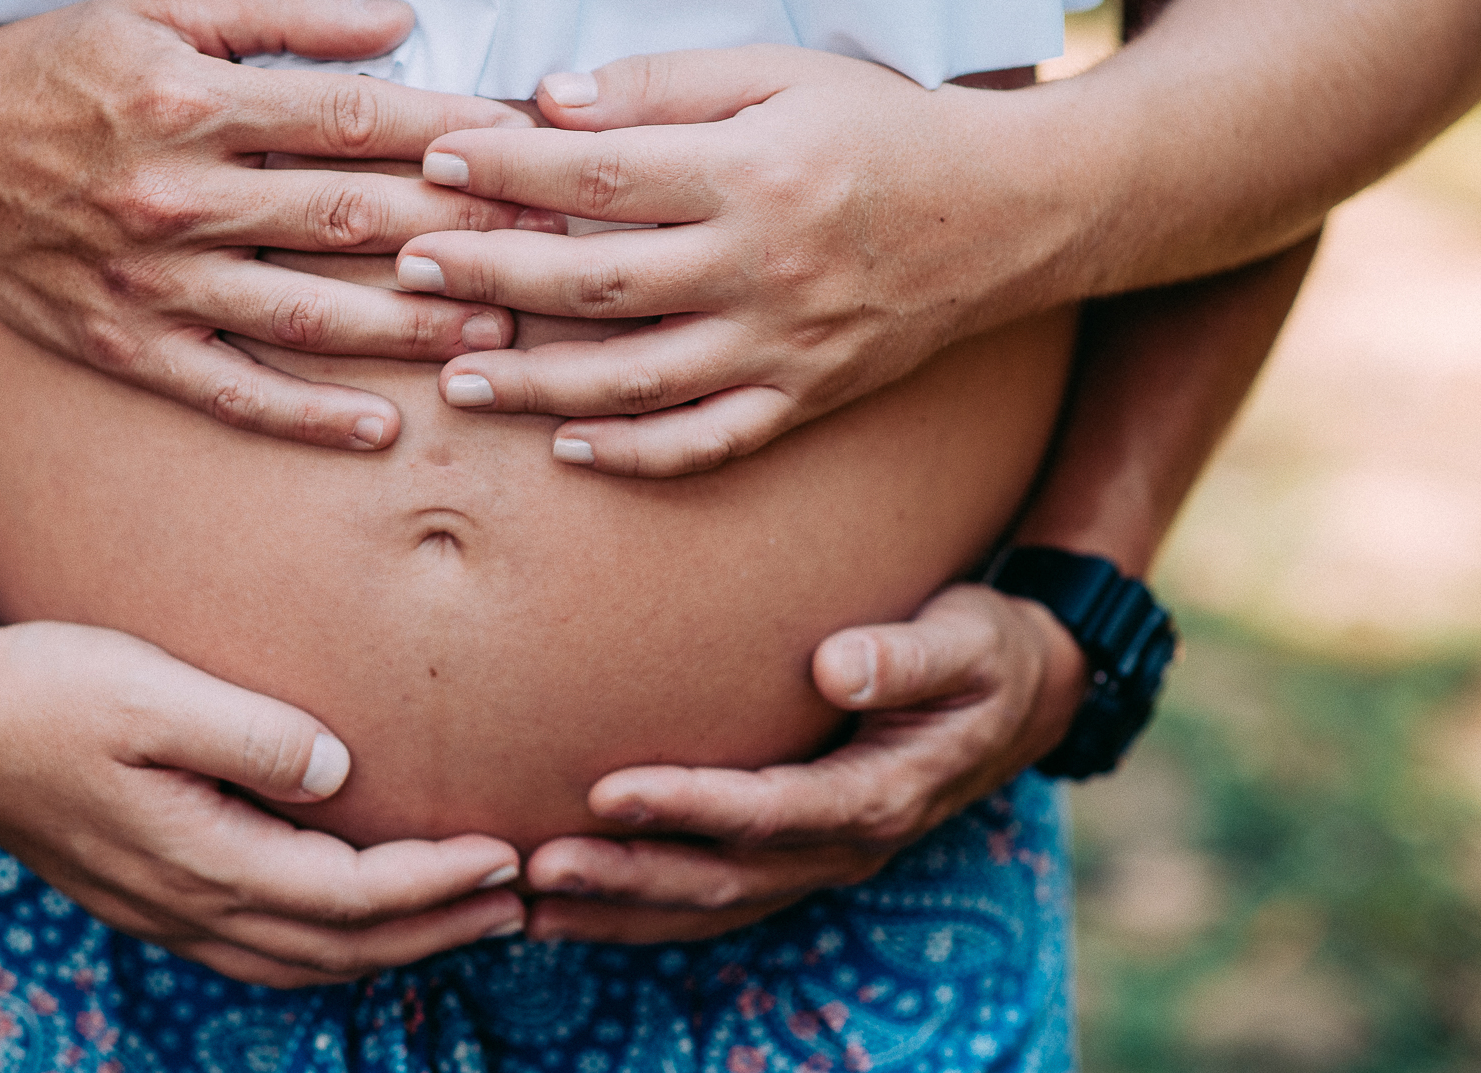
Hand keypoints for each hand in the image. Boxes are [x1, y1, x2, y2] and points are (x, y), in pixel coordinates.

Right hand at [0, 0, 540, 451]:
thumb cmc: (55, 58)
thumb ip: (281, 7)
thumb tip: (397, 27)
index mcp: (189, 98)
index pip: (354, 121)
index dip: (452, 136)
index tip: (529, 151)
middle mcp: (175, 193)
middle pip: (348, 218)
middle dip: (460, 233)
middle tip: (549, 250)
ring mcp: (148, 277)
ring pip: (305, 310)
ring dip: (409, 328)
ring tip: (499, 338)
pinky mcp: (122, 339)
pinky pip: (227, 388)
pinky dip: (304, 416)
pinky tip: (381, 428)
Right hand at [0, 618, 523, 986]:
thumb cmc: (42, 690)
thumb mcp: (149, 691)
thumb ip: (249, 734)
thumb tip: (338, 770)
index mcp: (202, 857)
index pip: (350, 896)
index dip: (435, 884)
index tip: (505, 856)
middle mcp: (188, 903)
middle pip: (338, 947)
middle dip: (435, 931)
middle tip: (517, 905)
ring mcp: (161, 908)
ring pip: (297, 959)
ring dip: (386, 946)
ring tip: (458, 919)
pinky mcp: (142, 893)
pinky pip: (254, 947)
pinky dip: (322, 945)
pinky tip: (345, 920)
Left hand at [395, 47, 1062, 475]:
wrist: (1009, 211)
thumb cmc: (881, 126)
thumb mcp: (781, 73)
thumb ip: (663, 86)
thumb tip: (547, 102)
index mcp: (754, 172)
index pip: (601, 176)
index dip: (508, 171)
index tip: (436, 162)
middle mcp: (765, 267)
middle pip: (600, 284)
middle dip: (493, 274)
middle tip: (410, 267)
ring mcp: (786, 346)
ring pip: (638, 382)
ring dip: (537, 382)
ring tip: (457, 375)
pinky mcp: (807, 397)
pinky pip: (710, 442)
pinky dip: (636, 454)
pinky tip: (566, 448)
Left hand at [520, 583, 1084, 944]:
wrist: (1021, 691)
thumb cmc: (985, 651)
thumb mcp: (968, 641)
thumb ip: (907, 656)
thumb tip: (837, 665)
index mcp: (881, 795)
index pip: (769, 811)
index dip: (689, 807)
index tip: (609, 790)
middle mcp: (845, 844)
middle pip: (723, 877)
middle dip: (628, 876)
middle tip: (538, 865)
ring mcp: (818, 858)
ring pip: (709, 902)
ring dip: (620, 909)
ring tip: (529, 904)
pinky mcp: (796, 851)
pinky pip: (713, 895)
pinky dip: (642, 910)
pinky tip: (570, 908)